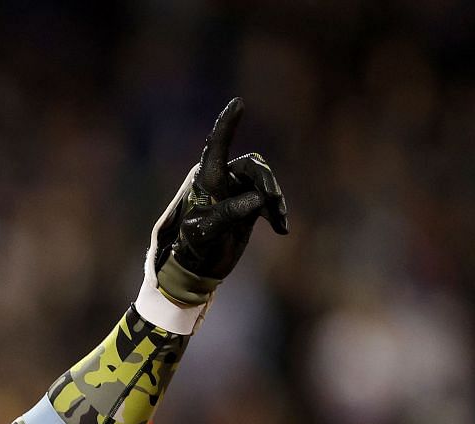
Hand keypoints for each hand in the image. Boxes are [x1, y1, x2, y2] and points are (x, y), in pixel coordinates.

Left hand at [152, 98, 289, 302]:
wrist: (198, 269)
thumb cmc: (193, 249)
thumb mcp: (204, 233)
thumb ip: (227, 214)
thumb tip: (256, 200)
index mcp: (205, 181)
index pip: (217, 147)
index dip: (227, 124)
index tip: (238, 103)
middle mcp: (222, 181)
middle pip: (253, 166)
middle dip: (267, 181)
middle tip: (273, 201)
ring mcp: (236, 192)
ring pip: (264, 181)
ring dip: (275, 199)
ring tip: (278, 219)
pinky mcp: (249, 205)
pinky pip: (269, 199)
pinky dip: (277, 211)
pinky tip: (281, 228)